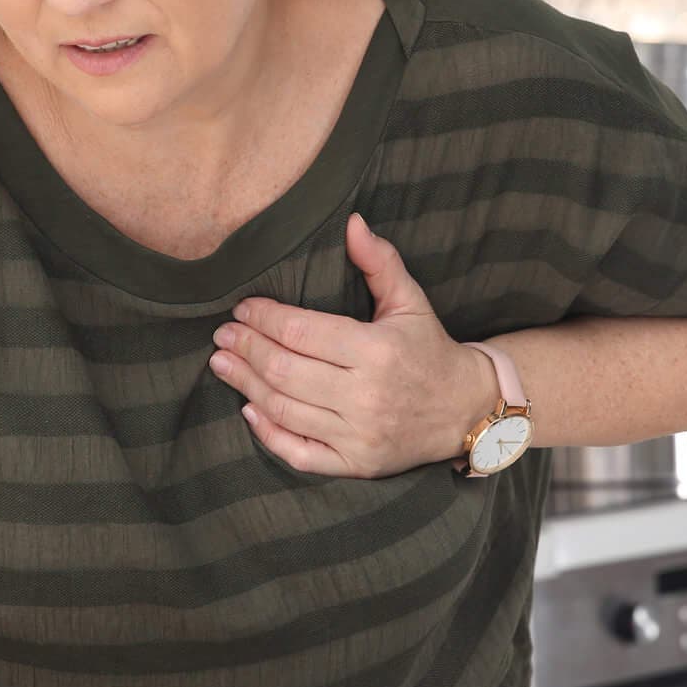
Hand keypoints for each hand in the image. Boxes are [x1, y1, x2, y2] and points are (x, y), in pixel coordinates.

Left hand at [210, 212, 496, 477]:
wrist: (465, 411)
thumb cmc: (429, 350)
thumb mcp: (411, 301)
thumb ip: (379, 261)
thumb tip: (351, 222)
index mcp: (376, 351)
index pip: (301, 332)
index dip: (263, 319)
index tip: (243, 309)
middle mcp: (365, 396)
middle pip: (284, 370)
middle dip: (246, 349)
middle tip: (223, 335)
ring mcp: (359, 435)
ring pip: (284, 409)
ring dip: (245, 385)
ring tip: (222, 364)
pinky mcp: (356, 464)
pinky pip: (300, 453)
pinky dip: (269, 434)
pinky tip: (249, 410)